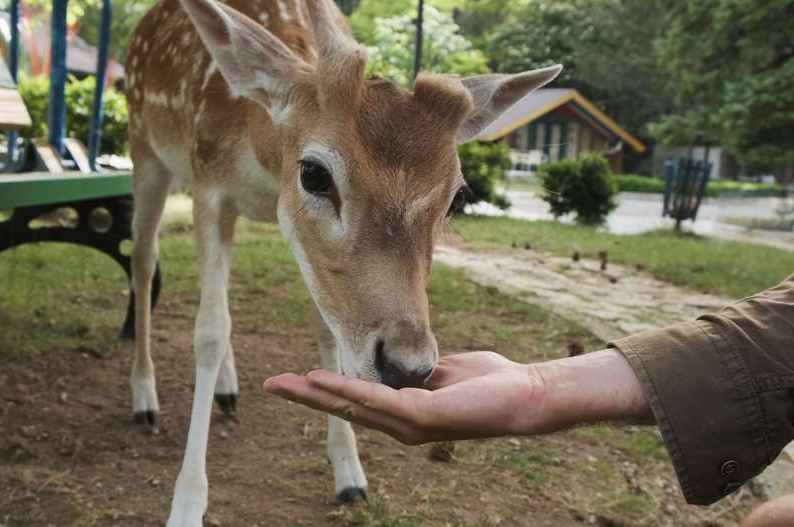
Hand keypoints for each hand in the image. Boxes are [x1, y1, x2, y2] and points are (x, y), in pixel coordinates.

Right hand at [263, 349, 650, 444]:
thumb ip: (415, 371)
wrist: (524, 394)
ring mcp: (409, 424)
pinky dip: (344, 389)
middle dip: (305, 396)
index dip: (322, 391)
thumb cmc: (489, 382)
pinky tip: (320, 381)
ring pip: (351, 405)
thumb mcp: (441, 371)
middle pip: (343, 407)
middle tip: (269, 385)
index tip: (293, 378)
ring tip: (283, 384)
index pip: (354, 399)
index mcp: (404, 412)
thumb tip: (398, 363)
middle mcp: (401, 424)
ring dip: (314, 394)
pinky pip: (375, 399)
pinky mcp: (421, 416)